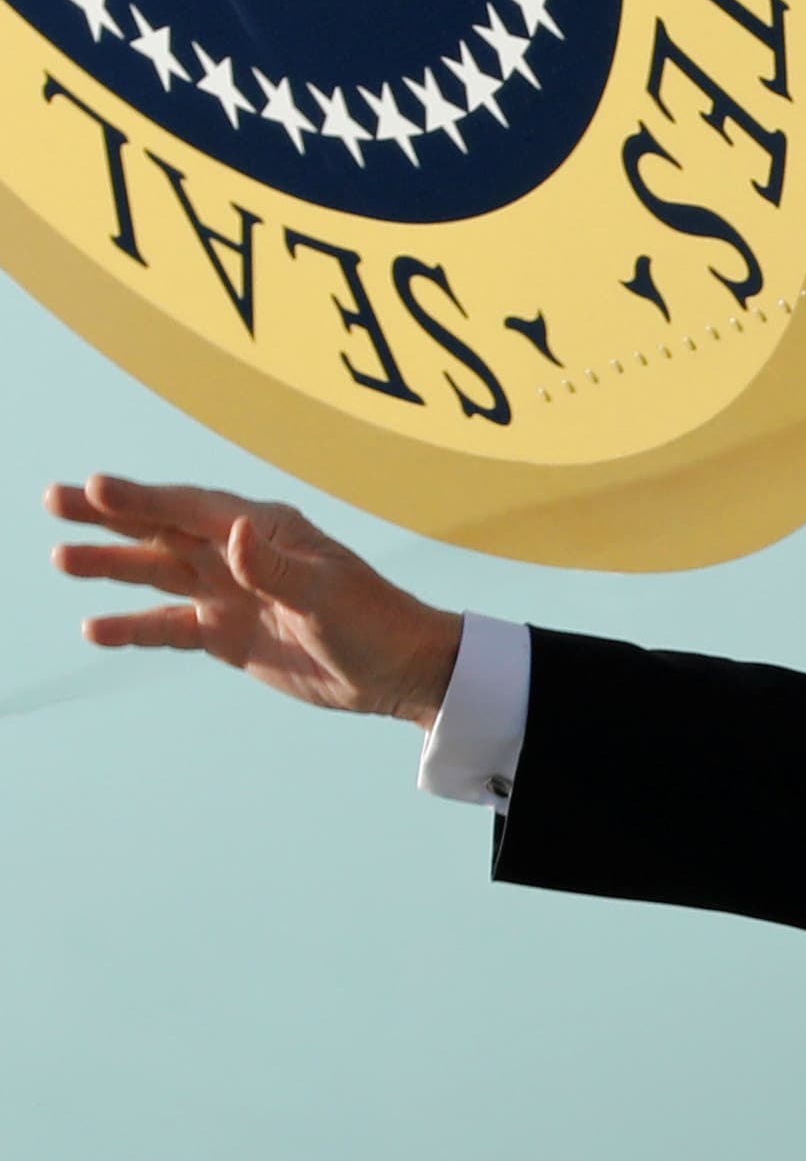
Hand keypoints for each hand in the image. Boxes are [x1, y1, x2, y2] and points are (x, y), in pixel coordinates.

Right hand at [46, 476, 462, 728]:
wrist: (399, 672)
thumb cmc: (373, 621)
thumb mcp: (325, 595)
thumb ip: (274, 569)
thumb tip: (236, 536)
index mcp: (265, 531)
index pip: (191, 508)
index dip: (143, 499)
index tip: (94, 488)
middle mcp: (240, 555)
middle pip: (163, 529)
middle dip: (109, 517)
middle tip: (52, 500)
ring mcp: (230, 594)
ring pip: (158, 574)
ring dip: (112, 566)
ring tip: (60, 559)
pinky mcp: (228, 635)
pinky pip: (170, 627)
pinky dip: (134, 628)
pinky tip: (95, 628)